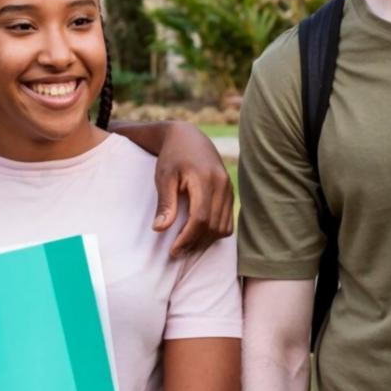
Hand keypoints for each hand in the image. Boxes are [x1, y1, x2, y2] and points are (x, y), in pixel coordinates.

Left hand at [152, 122, 233, 255]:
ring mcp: (229, 190)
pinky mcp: (230, 194)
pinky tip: (198, 236)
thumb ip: (165, 203)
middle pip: (213, 226)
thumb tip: (159, 229)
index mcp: (205, 179)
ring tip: (186, 246)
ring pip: (223, 227)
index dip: (187, 238)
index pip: (200, 218)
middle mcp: (222, 185)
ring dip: (205, 242)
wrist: (189, 138)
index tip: (173, 250)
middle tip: (176, 252)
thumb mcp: (164, 177)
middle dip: (195, 243)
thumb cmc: (172, 157)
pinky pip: (228, 222)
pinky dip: (215, 234)